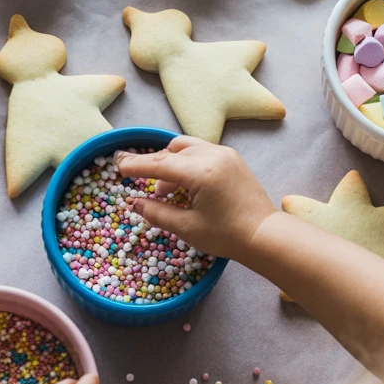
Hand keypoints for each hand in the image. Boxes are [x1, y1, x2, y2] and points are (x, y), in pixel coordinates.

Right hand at [116, 137, 275, 262]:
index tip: (118, 166)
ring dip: (170, 162)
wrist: (265, 235)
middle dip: (152, 165)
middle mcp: (213, 155)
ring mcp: (225, 154)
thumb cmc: (227, 235)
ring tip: (166, 190)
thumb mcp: (187, 228)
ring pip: (186, 148)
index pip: (159, 164)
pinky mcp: (233, 159)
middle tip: (134, 175)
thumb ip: (157, 213)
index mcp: (200, 172)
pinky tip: (185, 184)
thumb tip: (136, 203)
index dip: (136, 166)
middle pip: (171, 152)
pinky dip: (187, 162)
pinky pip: (202, 151)